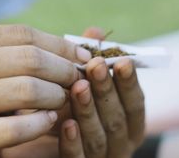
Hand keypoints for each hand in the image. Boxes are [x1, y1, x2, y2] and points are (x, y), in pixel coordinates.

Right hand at [0, 23, 90, 157]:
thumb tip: (56, 46)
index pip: (22, 33)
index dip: (59, 44)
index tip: (79, 53)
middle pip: (29, 59)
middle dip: (64, 69)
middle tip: (77, 77)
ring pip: (26, 90)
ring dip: (56, 95)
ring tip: (64, 99)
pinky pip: (13, 129)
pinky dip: (39, 124)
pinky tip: (48, 121)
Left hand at [0, 27, 145, 157]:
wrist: (43, 148)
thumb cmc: (74, 106)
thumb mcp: (84, 83)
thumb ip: (91, 62)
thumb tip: (95, 32)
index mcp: (128, 121)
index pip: (135, 102)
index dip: (129, 82)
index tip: (121, 60)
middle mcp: (120, 142)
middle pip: (118, 118)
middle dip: (107, 91)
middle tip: (95, 67)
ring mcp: (101, 157)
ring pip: (99, 137)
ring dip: (89, 111)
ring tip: (79, 88)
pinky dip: (73, 143)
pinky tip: (66, 124)